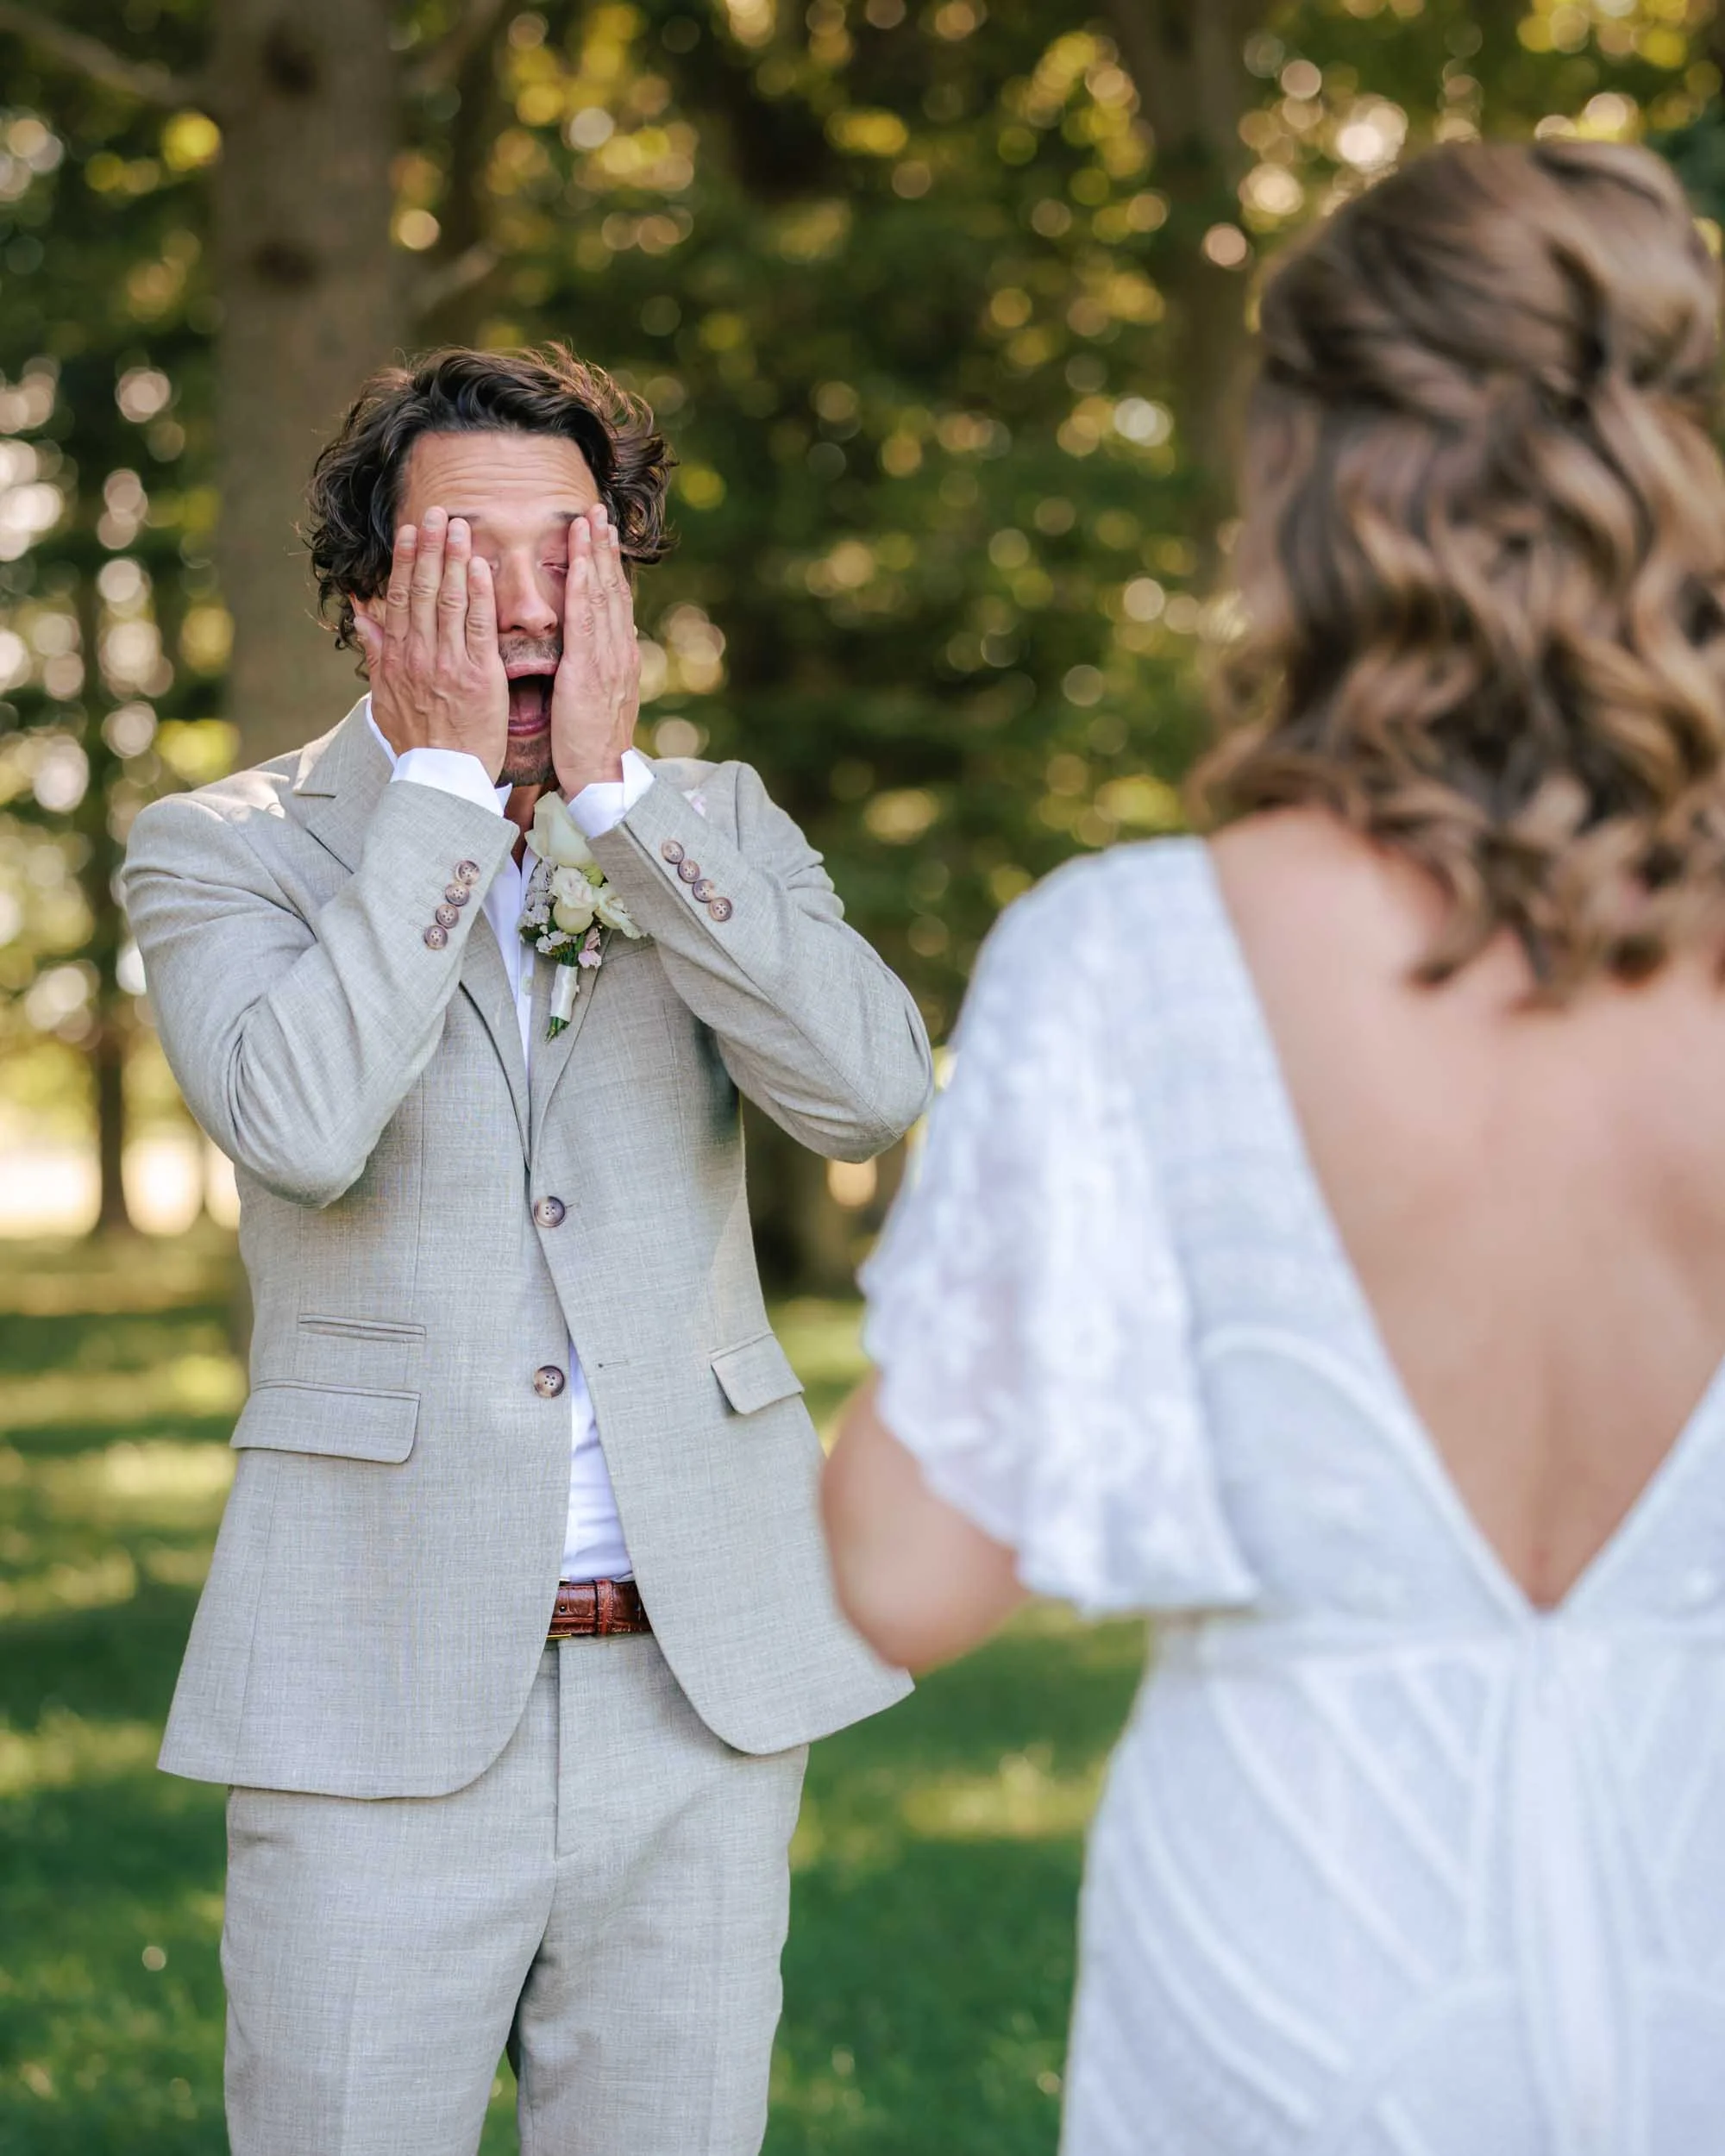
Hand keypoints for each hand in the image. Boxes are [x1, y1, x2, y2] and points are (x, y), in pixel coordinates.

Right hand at [353, 509, 508, 780]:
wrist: (443, 778)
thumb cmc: (419, 741)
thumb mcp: (384, 698)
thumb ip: (376, 653)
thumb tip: (361, 615)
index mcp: (398, 658)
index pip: (400, 599)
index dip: (406, 562)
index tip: (410, 531)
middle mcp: (420, 655)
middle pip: (424, 591)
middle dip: (430, 548)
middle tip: (436, 512)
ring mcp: (449, 663)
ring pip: (451, 601)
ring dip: (455, 559)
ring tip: (460, 526)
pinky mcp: (479, 676)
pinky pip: (480, 627)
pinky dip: (480, 594)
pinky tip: (480, 565)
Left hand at [550, 503, 641, 795]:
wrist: (601, 776)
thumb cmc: (588, 745)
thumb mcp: (594, 700)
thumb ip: (594, 669)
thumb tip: (594, 647)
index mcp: (617, 659)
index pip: (613, 603)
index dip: (607, 567)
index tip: (602, 536)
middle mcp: (618, 652)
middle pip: (612, 589)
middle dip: (605, 549)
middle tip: (598, 511)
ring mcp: (608, 659)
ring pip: (603, 595)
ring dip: (596, 554)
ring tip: (590, 520)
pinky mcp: (590, 670)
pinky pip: (586, 619)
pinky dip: (585, 585)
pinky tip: (580, 560)